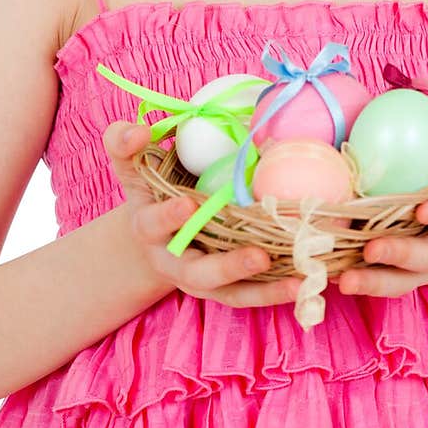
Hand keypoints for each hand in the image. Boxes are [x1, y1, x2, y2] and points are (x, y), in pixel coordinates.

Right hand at [103, 121, 301, 307]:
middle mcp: (173, 260)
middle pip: (197, 272)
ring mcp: (200, 280)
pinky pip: (248, 296)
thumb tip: (139, 131)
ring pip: (229, 292)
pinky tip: (303, 283)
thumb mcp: (131, 163)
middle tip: (258, 256)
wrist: (152, 233)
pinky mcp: (223, 289)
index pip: (153, 224)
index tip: (188, 204)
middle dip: (227, 266)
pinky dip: (274, 293)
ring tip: (297, 280)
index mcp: (148, 228)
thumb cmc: (148, 188)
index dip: (169, 216)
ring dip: (262, 289)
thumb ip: (124, 142)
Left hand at [336, 115, 427, 297]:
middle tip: (373, 248)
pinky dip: (356, 282)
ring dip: (375, 281)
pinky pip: (377, 284)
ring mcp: (424, 268)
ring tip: (347, 279)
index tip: (423, 208)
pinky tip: (332, 277)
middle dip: (403, 255)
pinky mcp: (399, 277)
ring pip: (402, 281)